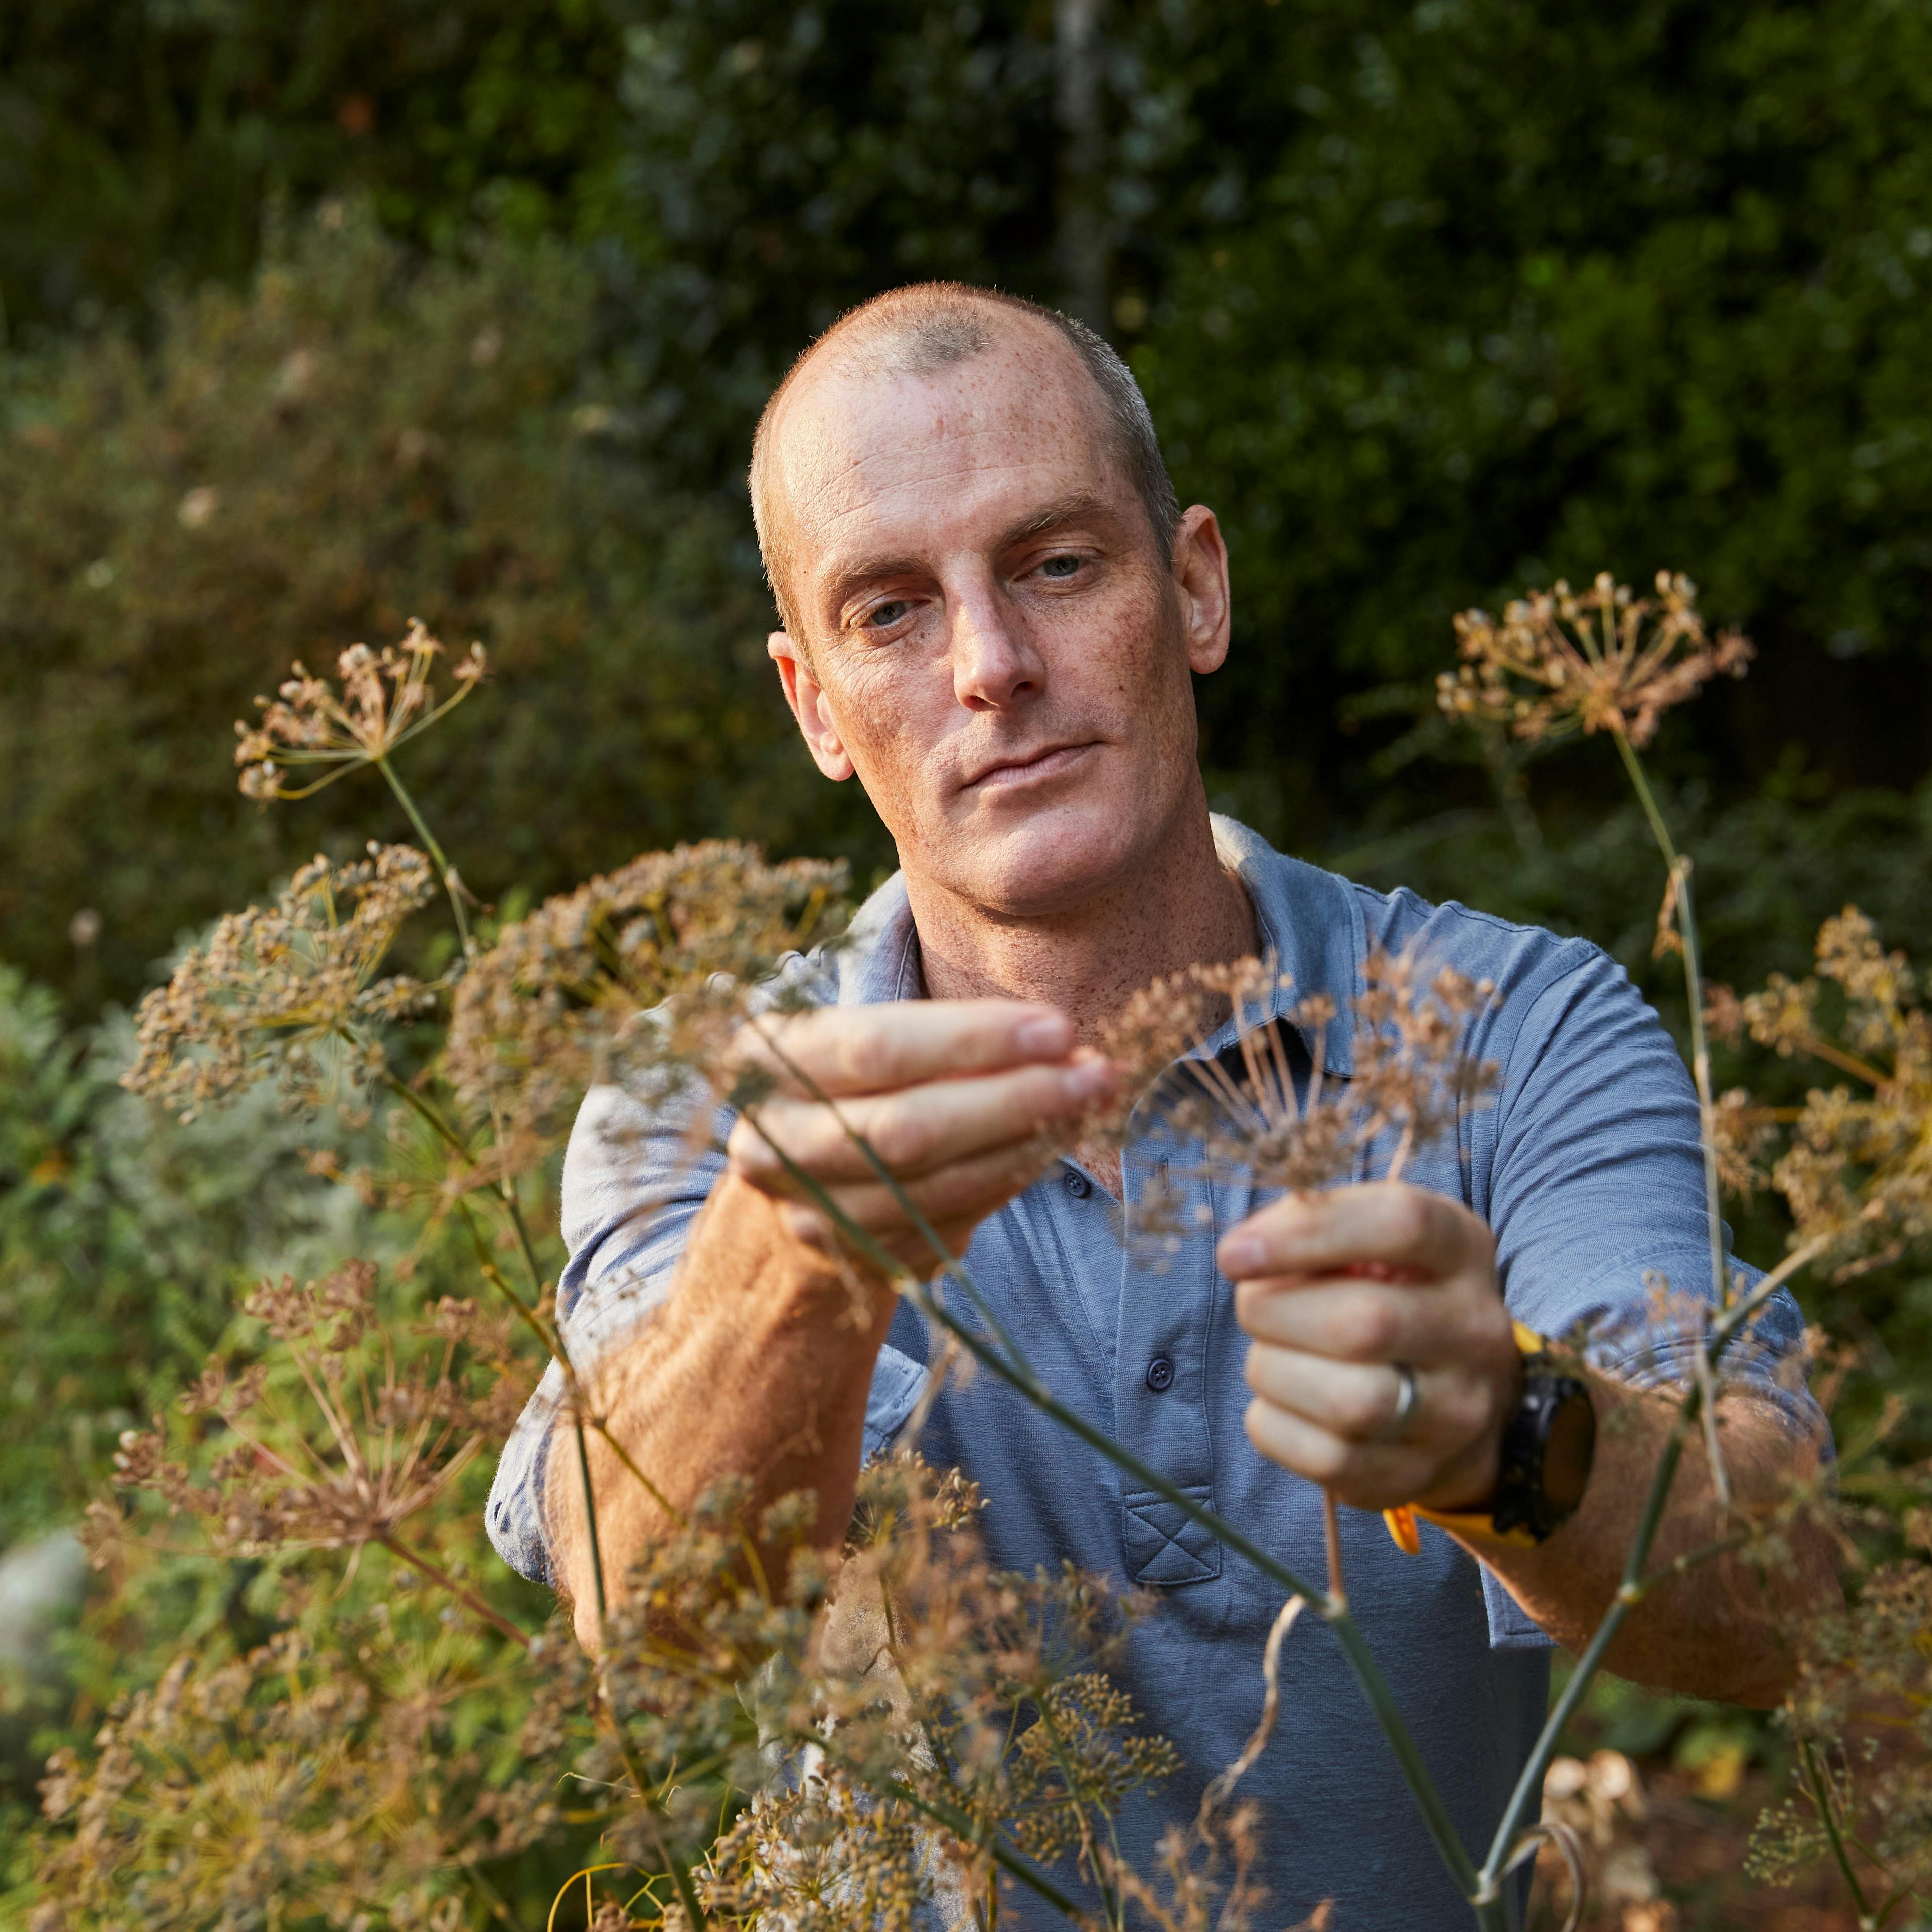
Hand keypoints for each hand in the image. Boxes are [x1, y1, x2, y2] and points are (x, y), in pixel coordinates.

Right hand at [725, 1000, 1113, 1273]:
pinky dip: (1010, 1179)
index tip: (1058, 1028)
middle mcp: (773, 1141)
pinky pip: (950, 1219)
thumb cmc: (845, 1086)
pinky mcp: (854, 1257)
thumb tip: (1059, 1043)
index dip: (974, 1040)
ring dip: (1027, 1144)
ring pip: (935, 1185)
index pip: (878, 1049)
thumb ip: (944, 1040)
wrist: (786, 1183)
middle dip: (1015, 1099)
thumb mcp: (861, 1039)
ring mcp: (809, 1212)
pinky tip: (1053, 1145)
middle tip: (1095, 1075)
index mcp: (767, 1062)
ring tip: (1090, 1105)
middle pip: (909, 1128)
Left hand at [1219, 1183, 1522, 1511]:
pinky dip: (1276, 1425)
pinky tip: (1280, 1401)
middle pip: (1366, 1323)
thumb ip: (1310, 1222)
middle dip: (1276, 1312)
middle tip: (1250, 1305)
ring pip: (1349, 1403)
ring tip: (1269, 1353)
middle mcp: (1474, 1330)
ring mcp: (1457, 1413)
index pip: (1402, 1224)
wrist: (1462, 1392)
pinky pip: (1327, 1460)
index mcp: (1461, 1248)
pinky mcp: (1418, 1474)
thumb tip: (1246, 1252)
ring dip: (1274, 1371)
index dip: (1310, 1233)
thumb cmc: (1389, 1292)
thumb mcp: (1371, 1238)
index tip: (1235, 1252)